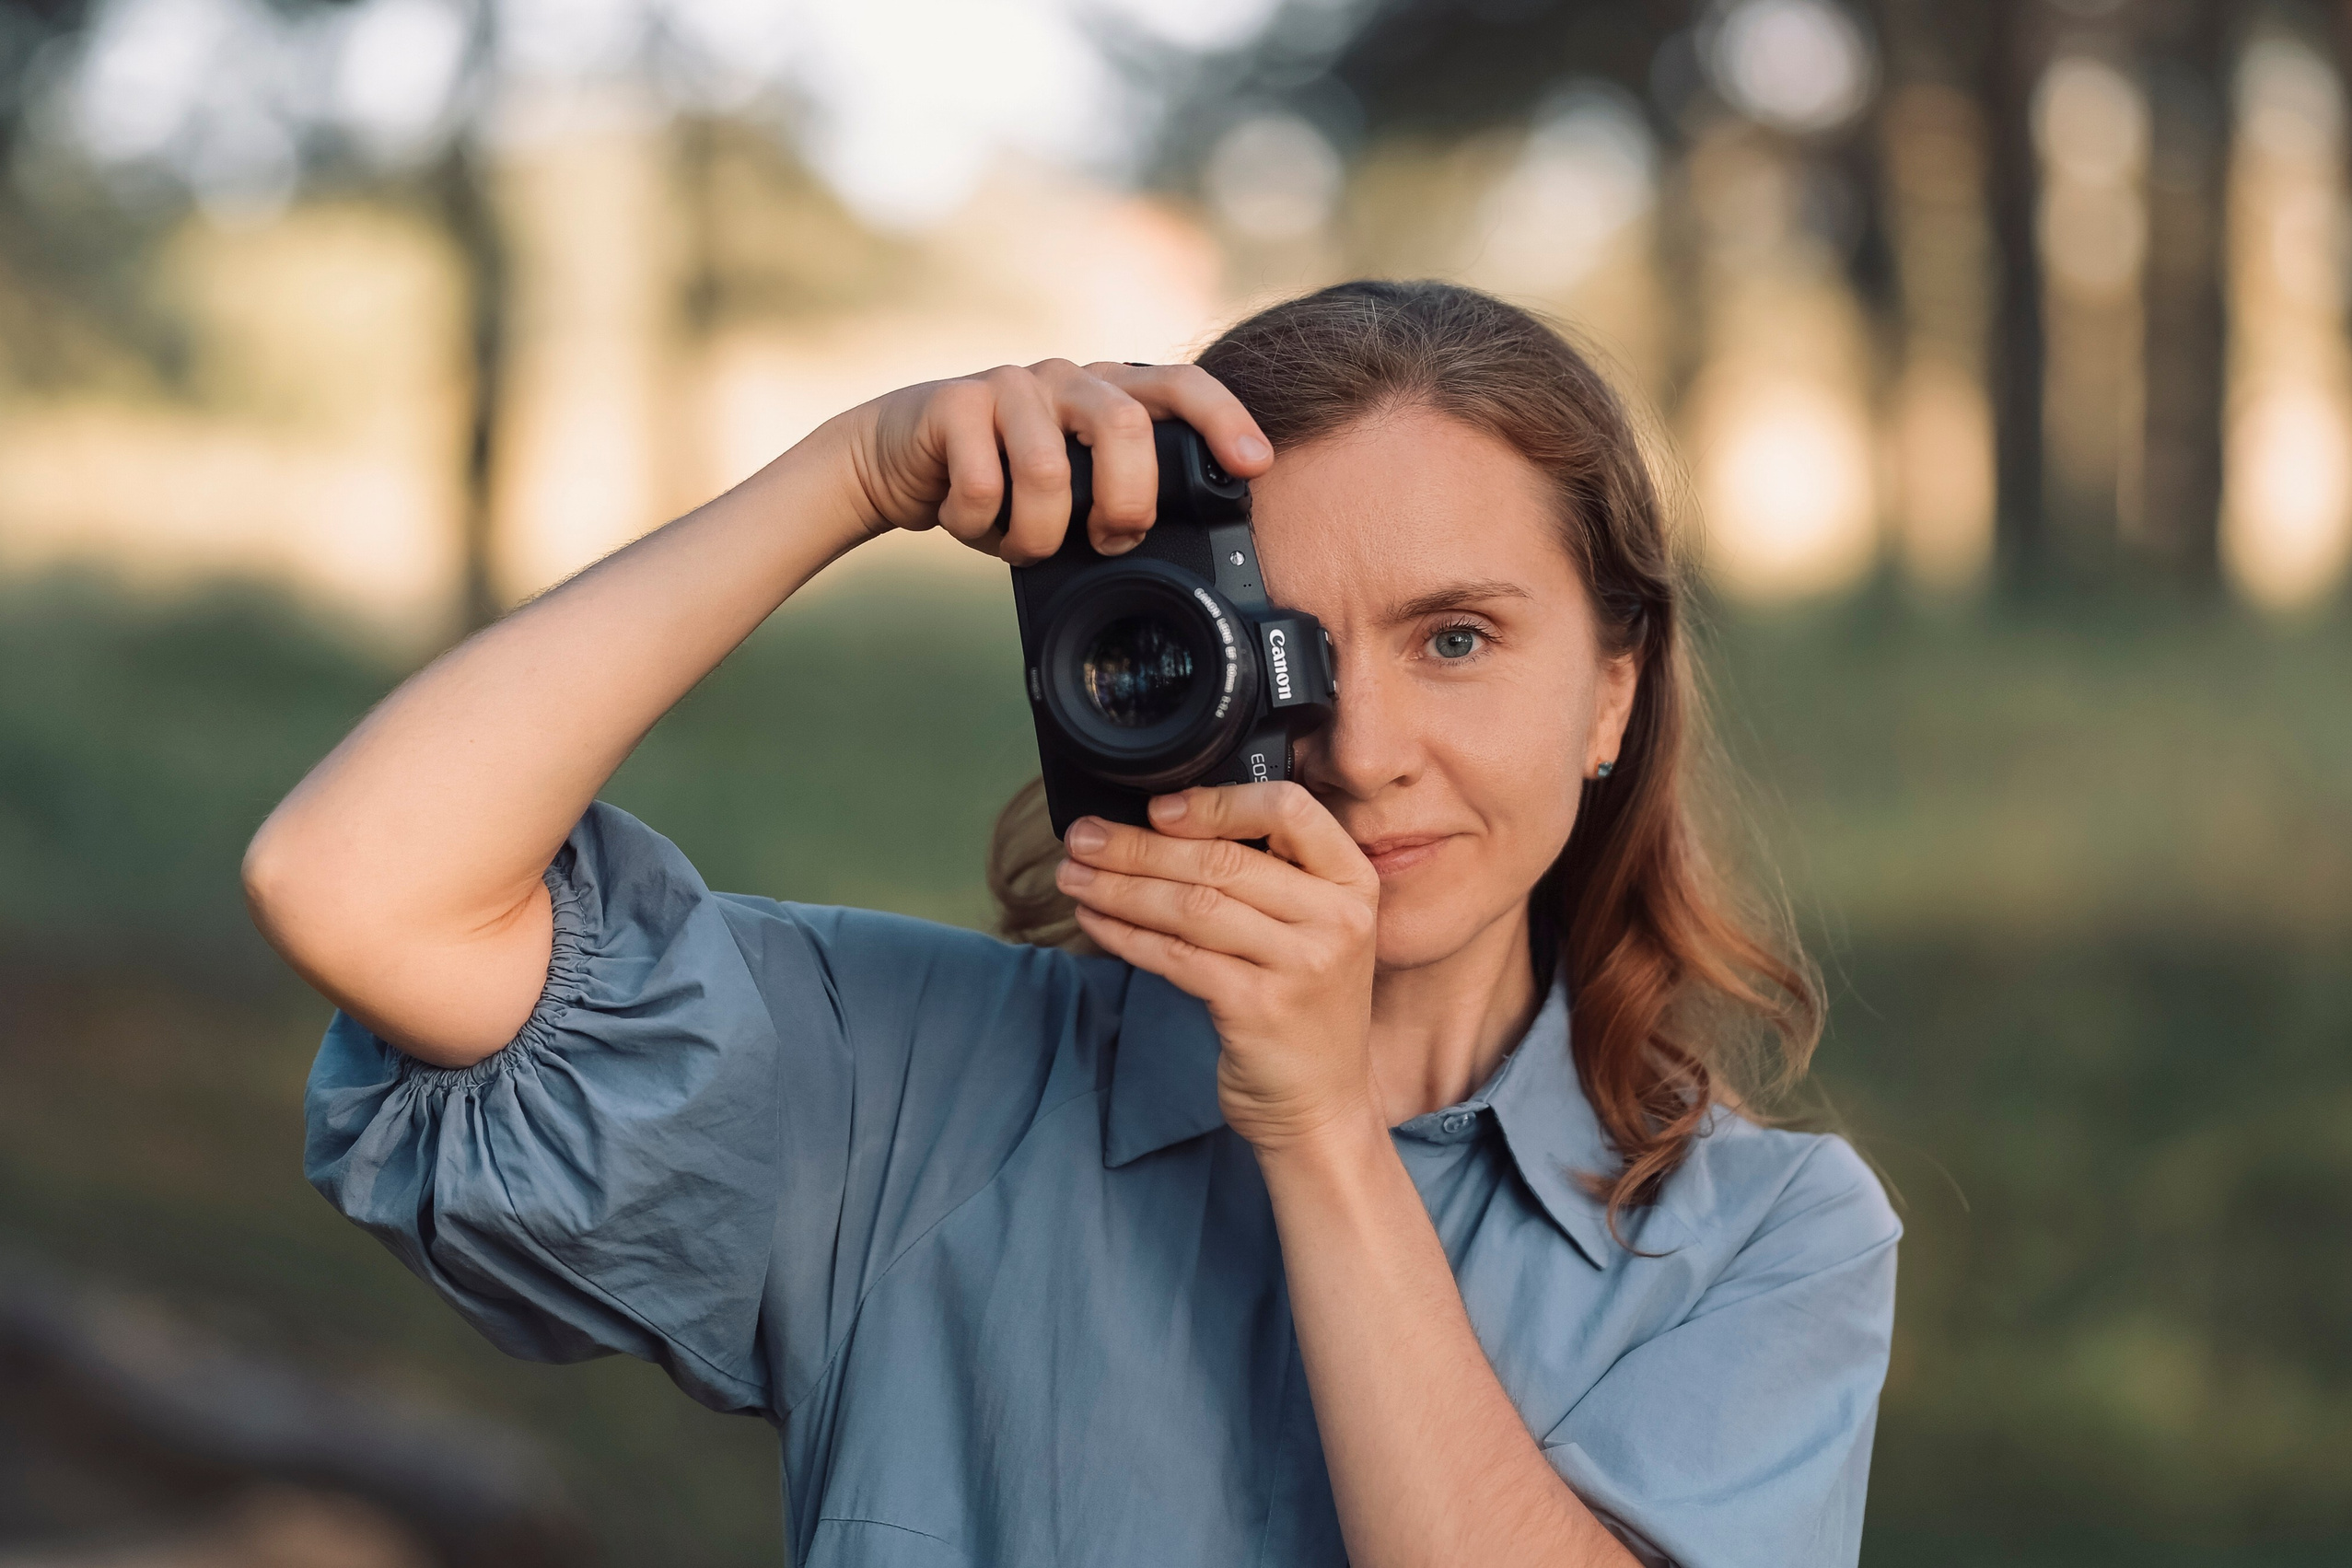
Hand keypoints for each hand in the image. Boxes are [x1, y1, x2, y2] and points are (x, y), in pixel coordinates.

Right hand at [830, 359, 1271, 561]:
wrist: (898, 459)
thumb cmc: (1000, 481)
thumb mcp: (1070, 492)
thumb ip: (1114, 499)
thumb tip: (1172, 556)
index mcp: (1107, 394)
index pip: (1180, 385)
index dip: (1223, 419)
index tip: (1255, 465)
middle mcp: (1067, 378)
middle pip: (1126, 427)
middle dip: (1127, 503)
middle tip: (1110, 541)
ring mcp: (1011, 384)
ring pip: (1049, 472)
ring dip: (1036, 535)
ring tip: (1020, 546)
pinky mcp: (955, 402)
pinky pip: (983, 487)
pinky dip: (979, 529)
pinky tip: (968, 523)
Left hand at [1055, 782, 1383, 1151]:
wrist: (1320, 1106)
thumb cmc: (1302, 1008)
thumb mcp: (1311, 931)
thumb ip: (1266, 878)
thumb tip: (1161, 825)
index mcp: (1351, 882)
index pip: (1289, 810)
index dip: (1216, 802)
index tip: (1155, 806)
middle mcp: (1337, 918)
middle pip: (1222, 859)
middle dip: (1138, 845)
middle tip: (1083, 838)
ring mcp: (1302, 964)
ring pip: (1191, 904)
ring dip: (1119, 887)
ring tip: (1073, 876)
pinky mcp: (1260, 1008)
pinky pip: (1176, 956)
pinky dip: (1126, 935)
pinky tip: (1094, 921)